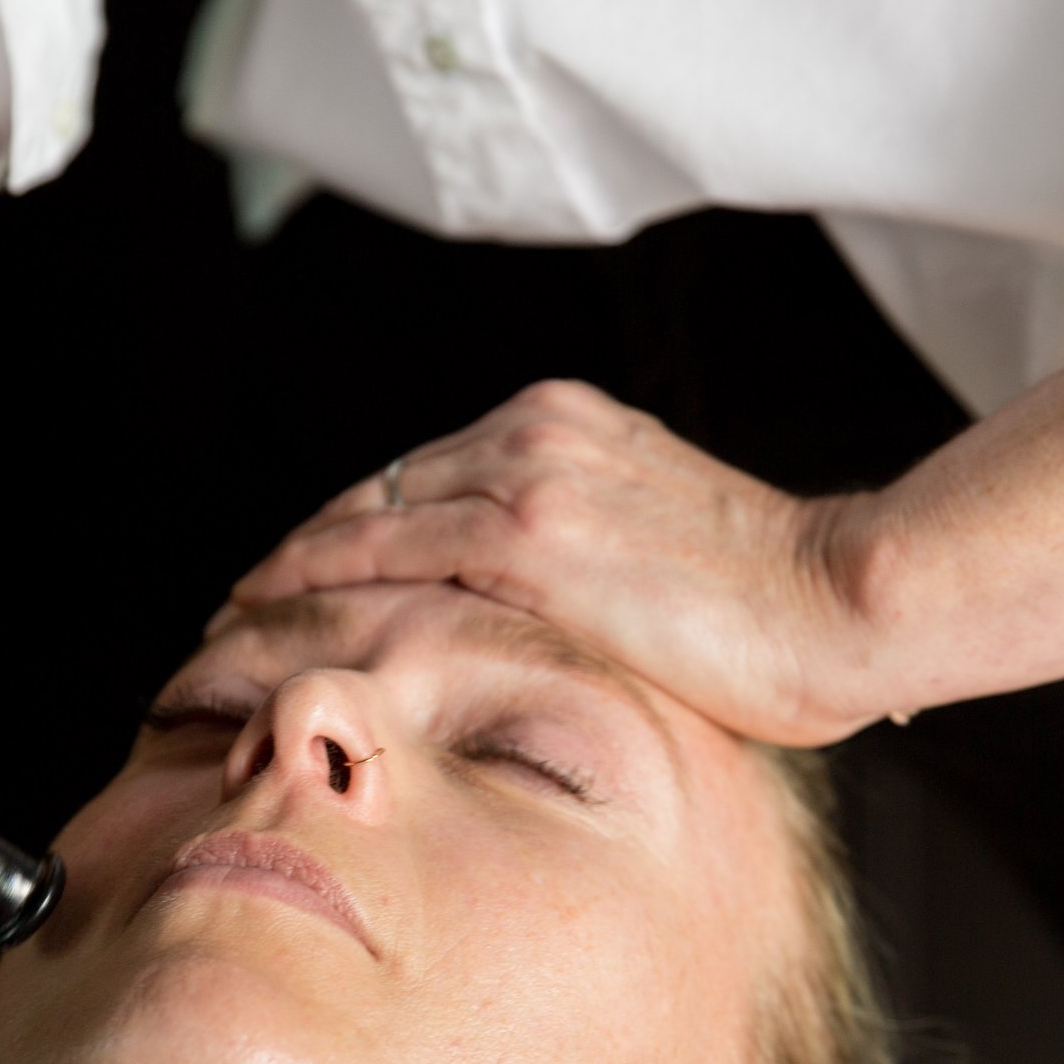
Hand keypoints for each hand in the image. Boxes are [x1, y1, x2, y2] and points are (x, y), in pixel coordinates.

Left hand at [224, 381, 865, 745]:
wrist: (845, 600)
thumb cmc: (783, 610)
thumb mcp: (667, 561)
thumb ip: (593, 568)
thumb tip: (562, 633)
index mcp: (567, 429)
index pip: (421, 479)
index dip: (349, 534)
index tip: (297, 584)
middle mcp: (532, 433)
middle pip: (374, 490)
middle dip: (297, 557)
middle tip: (232, 615)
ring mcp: (523, 475)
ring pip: (357, 518)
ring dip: (277, 577)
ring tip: (219, 633)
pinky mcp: (522, 534)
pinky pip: (377, 554)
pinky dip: (302, 586)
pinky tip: (255, 625)